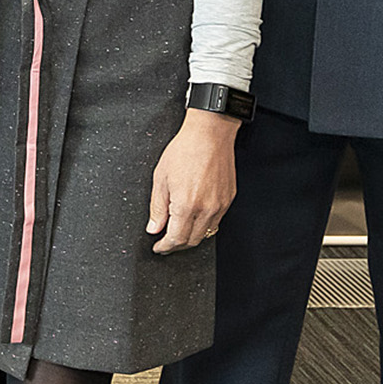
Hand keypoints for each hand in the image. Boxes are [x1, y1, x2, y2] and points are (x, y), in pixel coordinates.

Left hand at [146, 109, 239, 252]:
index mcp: (187, 205)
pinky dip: (203, 226)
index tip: (158, 248)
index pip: (176, 239)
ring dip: (190, 238)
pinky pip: (216, 221)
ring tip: (178, 233)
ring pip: (205, 234)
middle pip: (191, 241)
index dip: (165, 247)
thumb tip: (154, 228)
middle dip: (176, 246)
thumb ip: (157, 207)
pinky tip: (193, 220)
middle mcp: (206, 209)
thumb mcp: (161, 178)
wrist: (209, 135)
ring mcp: (220, 205)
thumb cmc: (184, 151)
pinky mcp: (228, 199)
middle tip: (165, 243)